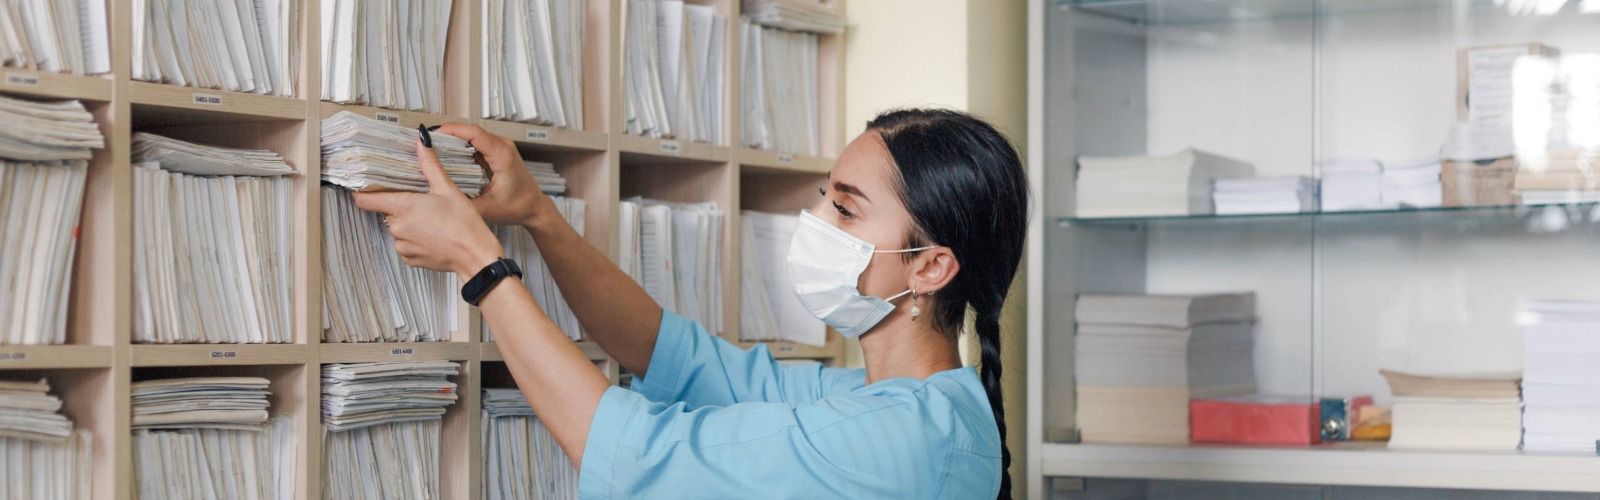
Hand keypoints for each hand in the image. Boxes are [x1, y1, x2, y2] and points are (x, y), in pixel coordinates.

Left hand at [353, 130, 504, 276]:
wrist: (475, 256)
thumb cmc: (464, 224)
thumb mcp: (447, 189)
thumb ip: (429, 165)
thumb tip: (421, 142)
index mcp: (403, 206)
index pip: (366, 200)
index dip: (362, 193)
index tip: (362, 188)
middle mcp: (398, 227)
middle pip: (387, 212)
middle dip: (401, 207)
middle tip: (423, 204)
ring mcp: (402, 245)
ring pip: (398, 228)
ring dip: (409, 224)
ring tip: (433, 222)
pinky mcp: (409, 259)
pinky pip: (405, 245)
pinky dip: (416, 240)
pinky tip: (433, 236)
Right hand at [434, 123, 556, 229]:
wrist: (535, 208)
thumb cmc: (518, 207)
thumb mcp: (487, 209)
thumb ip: (463, 203)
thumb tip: (439, 196)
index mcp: (502, 155)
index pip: (474, 133)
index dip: (451, 130)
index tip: (433, 133)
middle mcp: (502, 146)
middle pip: (470, 131)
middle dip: (447, 134)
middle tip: (426, 142)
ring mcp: (501, 148)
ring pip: (472, 135)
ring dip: (453, 139)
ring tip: (432, 147)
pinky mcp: (497, 152)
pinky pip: (476, 143)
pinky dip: (461, 146)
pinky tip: (447, 155)